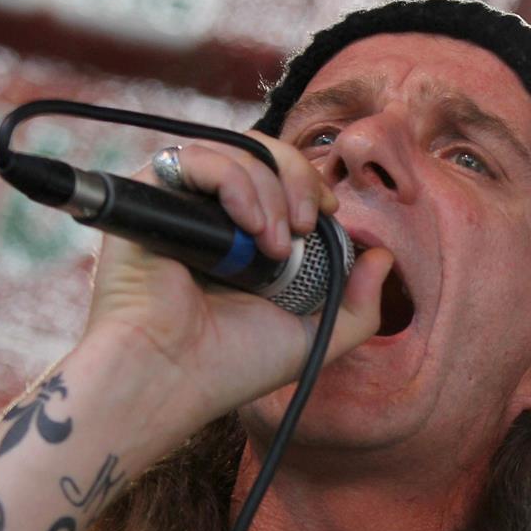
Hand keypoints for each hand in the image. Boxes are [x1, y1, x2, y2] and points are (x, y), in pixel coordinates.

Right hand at [78, 130, 392, 433]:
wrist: (171, 377)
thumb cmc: (230, 366)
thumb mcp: (314, 337)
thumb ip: (359, 306)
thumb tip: (383, 256)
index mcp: (244, 239)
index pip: (281, 180)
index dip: (309, 185)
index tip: (328, 214)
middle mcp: (211, 215)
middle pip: (262, 155)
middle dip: (298, 179)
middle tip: (306, 224)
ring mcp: (179, 203)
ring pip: (236, 152)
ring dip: (271, 190)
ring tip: (275, 244)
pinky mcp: (147, 195)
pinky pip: (197, 158)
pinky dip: (234, 182)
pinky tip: (249, 227)